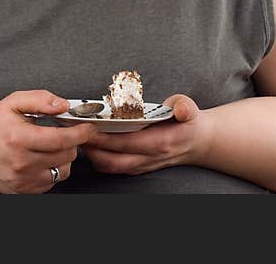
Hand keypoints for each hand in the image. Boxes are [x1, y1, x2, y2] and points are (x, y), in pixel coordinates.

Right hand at [0, 90, 96, 192]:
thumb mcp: (12, 103)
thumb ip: (39, 99)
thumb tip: (63, 105)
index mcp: (17, 138)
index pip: (61, 139)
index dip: (80, 133)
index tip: (88, 127)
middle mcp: (20, 163)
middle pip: (65, 155)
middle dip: (72, 142)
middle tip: (65, 132)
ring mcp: (22, 180)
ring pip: (63, 170)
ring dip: (64, 157)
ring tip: (51, 146)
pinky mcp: (24, 190)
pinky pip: (52, 181)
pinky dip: (53, 169)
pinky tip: (42, 158)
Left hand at [81, 94, 203, 175]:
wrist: (198, 142)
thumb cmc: (188, 122)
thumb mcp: (189, 108)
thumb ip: (184, 107)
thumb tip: (181, 110)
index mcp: (161, 143)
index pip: (127, 143)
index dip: (106, 137)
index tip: (89, 127)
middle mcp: (150, 158)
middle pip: (114, 160)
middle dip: (92, 148)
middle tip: (76, 132)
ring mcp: (143, 165)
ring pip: (111, 167)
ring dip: (93, 155)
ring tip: (80, 138)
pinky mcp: (138, 167)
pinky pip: (114, 168)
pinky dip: (100, 159)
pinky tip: (92, 145)